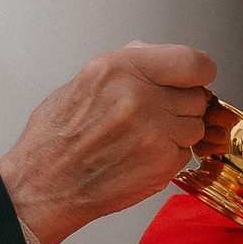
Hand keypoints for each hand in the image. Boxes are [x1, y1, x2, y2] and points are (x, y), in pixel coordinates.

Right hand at [0, 43, 214, 243]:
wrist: (43, 186)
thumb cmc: (55, 139)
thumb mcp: (84, 81)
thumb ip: (128, 65)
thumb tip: (159, 57)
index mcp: (118, 70)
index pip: (191, 61)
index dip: (199, 71)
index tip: (197, 77)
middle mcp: (138, 98)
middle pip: (196, 95)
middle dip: (180, 104)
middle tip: (154, 114)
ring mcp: (153, 134)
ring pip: (194, 126)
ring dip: (177, 132)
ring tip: (142, 137)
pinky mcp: (161, 165)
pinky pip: (185, 153)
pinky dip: (168, 156)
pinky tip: (139, 157)